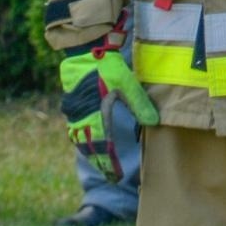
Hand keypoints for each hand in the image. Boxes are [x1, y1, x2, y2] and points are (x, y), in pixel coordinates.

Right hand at [60, 15, 157, 182]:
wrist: (84, 47)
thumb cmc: (107, 65)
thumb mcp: (126, 83)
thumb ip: (139, 104)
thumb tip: (154, 124)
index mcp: (96, 114)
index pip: (102, 146)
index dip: (109, 163)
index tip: (115, 178)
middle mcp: (82, 115)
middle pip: (88, 147)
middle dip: (99, 162)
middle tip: (109, 176)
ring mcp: (74, 109)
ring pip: (79, 137)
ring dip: (89, 151)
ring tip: (98, 163)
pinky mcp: (71, 102)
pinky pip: (74, 126)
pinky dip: (80, 137)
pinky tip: (85, 140)